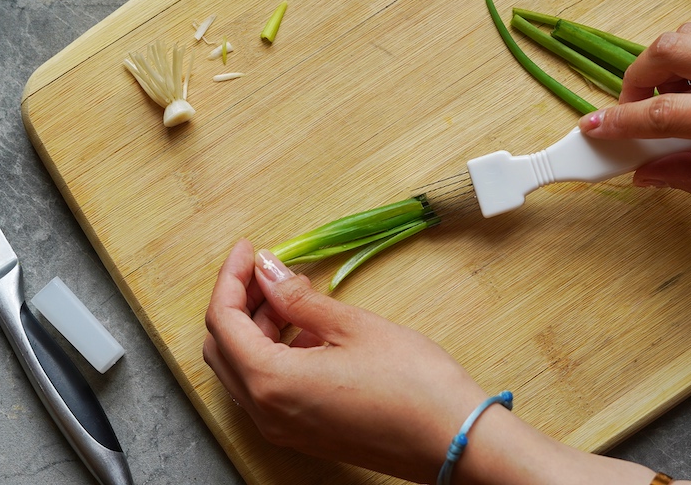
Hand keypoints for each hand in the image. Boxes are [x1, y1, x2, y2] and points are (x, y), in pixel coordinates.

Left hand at [202, 239, 668, 484]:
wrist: (465, 449)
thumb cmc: (420, 385)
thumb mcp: (358, 325)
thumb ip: (301, 296)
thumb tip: (268, 266)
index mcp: (272, 378)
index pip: (225, 318)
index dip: (231, 273)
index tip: (252, 242)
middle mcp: (271, 409)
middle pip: (227, 345)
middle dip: (239, 296)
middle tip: (268, 259)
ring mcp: (292, 426)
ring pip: (251, 366)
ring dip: (262, 323)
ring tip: (298, 285)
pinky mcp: (318, 432)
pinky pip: (278, 384)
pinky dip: (284, 350)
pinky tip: (319, 326)